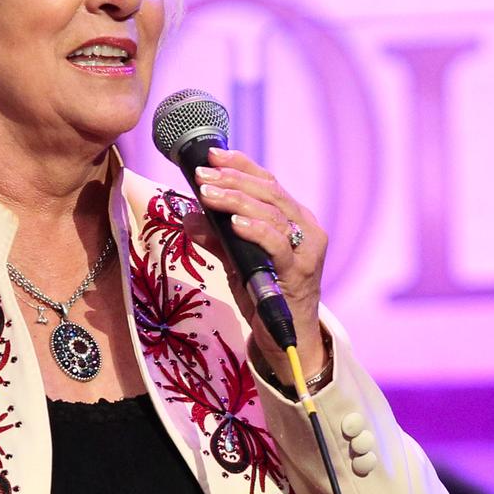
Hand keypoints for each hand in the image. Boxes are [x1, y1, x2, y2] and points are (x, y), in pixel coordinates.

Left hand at [190, 147, 329, 387]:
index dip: (240, 165)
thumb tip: (187, 216)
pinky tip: (233, 222)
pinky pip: (276, 244)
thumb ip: (217, 237)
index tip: (211, 155)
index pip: (269, 182)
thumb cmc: (265, 294)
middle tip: (201, 176)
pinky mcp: (299, 271)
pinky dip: (254, 229)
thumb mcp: (237, 260)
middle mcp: (306, 228)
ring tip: (207, 194)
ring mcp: (306, 249)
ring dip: (236, 200)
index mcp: (294, 219)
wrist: (287, 339)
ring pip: (272, 212)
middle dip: (232, 180)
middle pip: (270, 192)